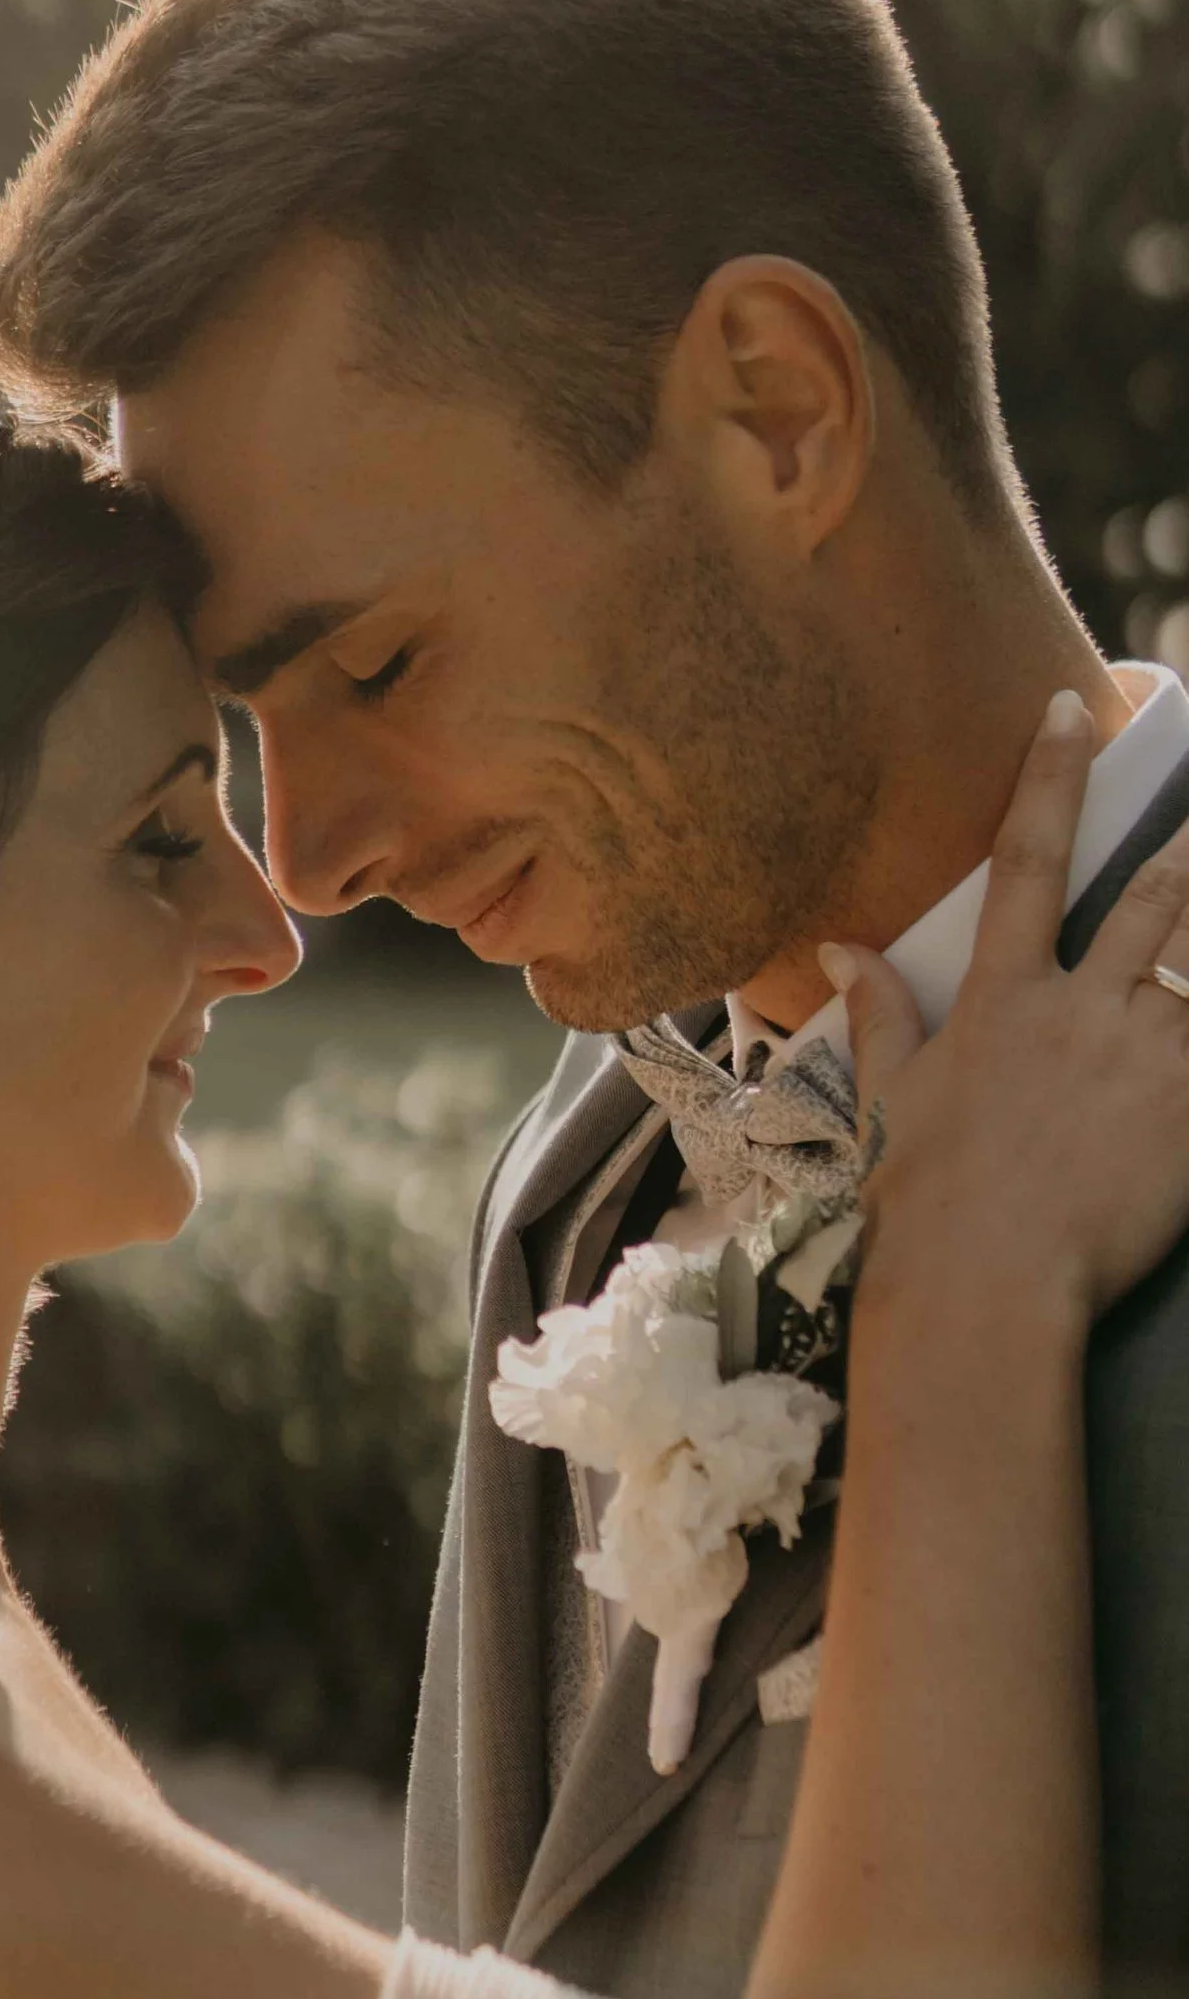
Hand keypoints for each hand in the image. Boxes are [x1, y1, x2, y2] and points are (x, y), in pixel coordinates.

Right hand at [824, 689, 1188, 1331]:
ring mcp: (1147, 1058)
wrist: (986, 1289)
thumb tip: (842, 948)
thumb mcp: (892, 1098)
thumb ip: (883, 1013)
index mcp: (1004, 998)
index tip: (1072, 709)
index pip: (1026, 860)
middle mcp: (1082, 1009)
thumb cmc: (926, 1199)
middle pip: (1156, 897)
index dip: (1050, 777)